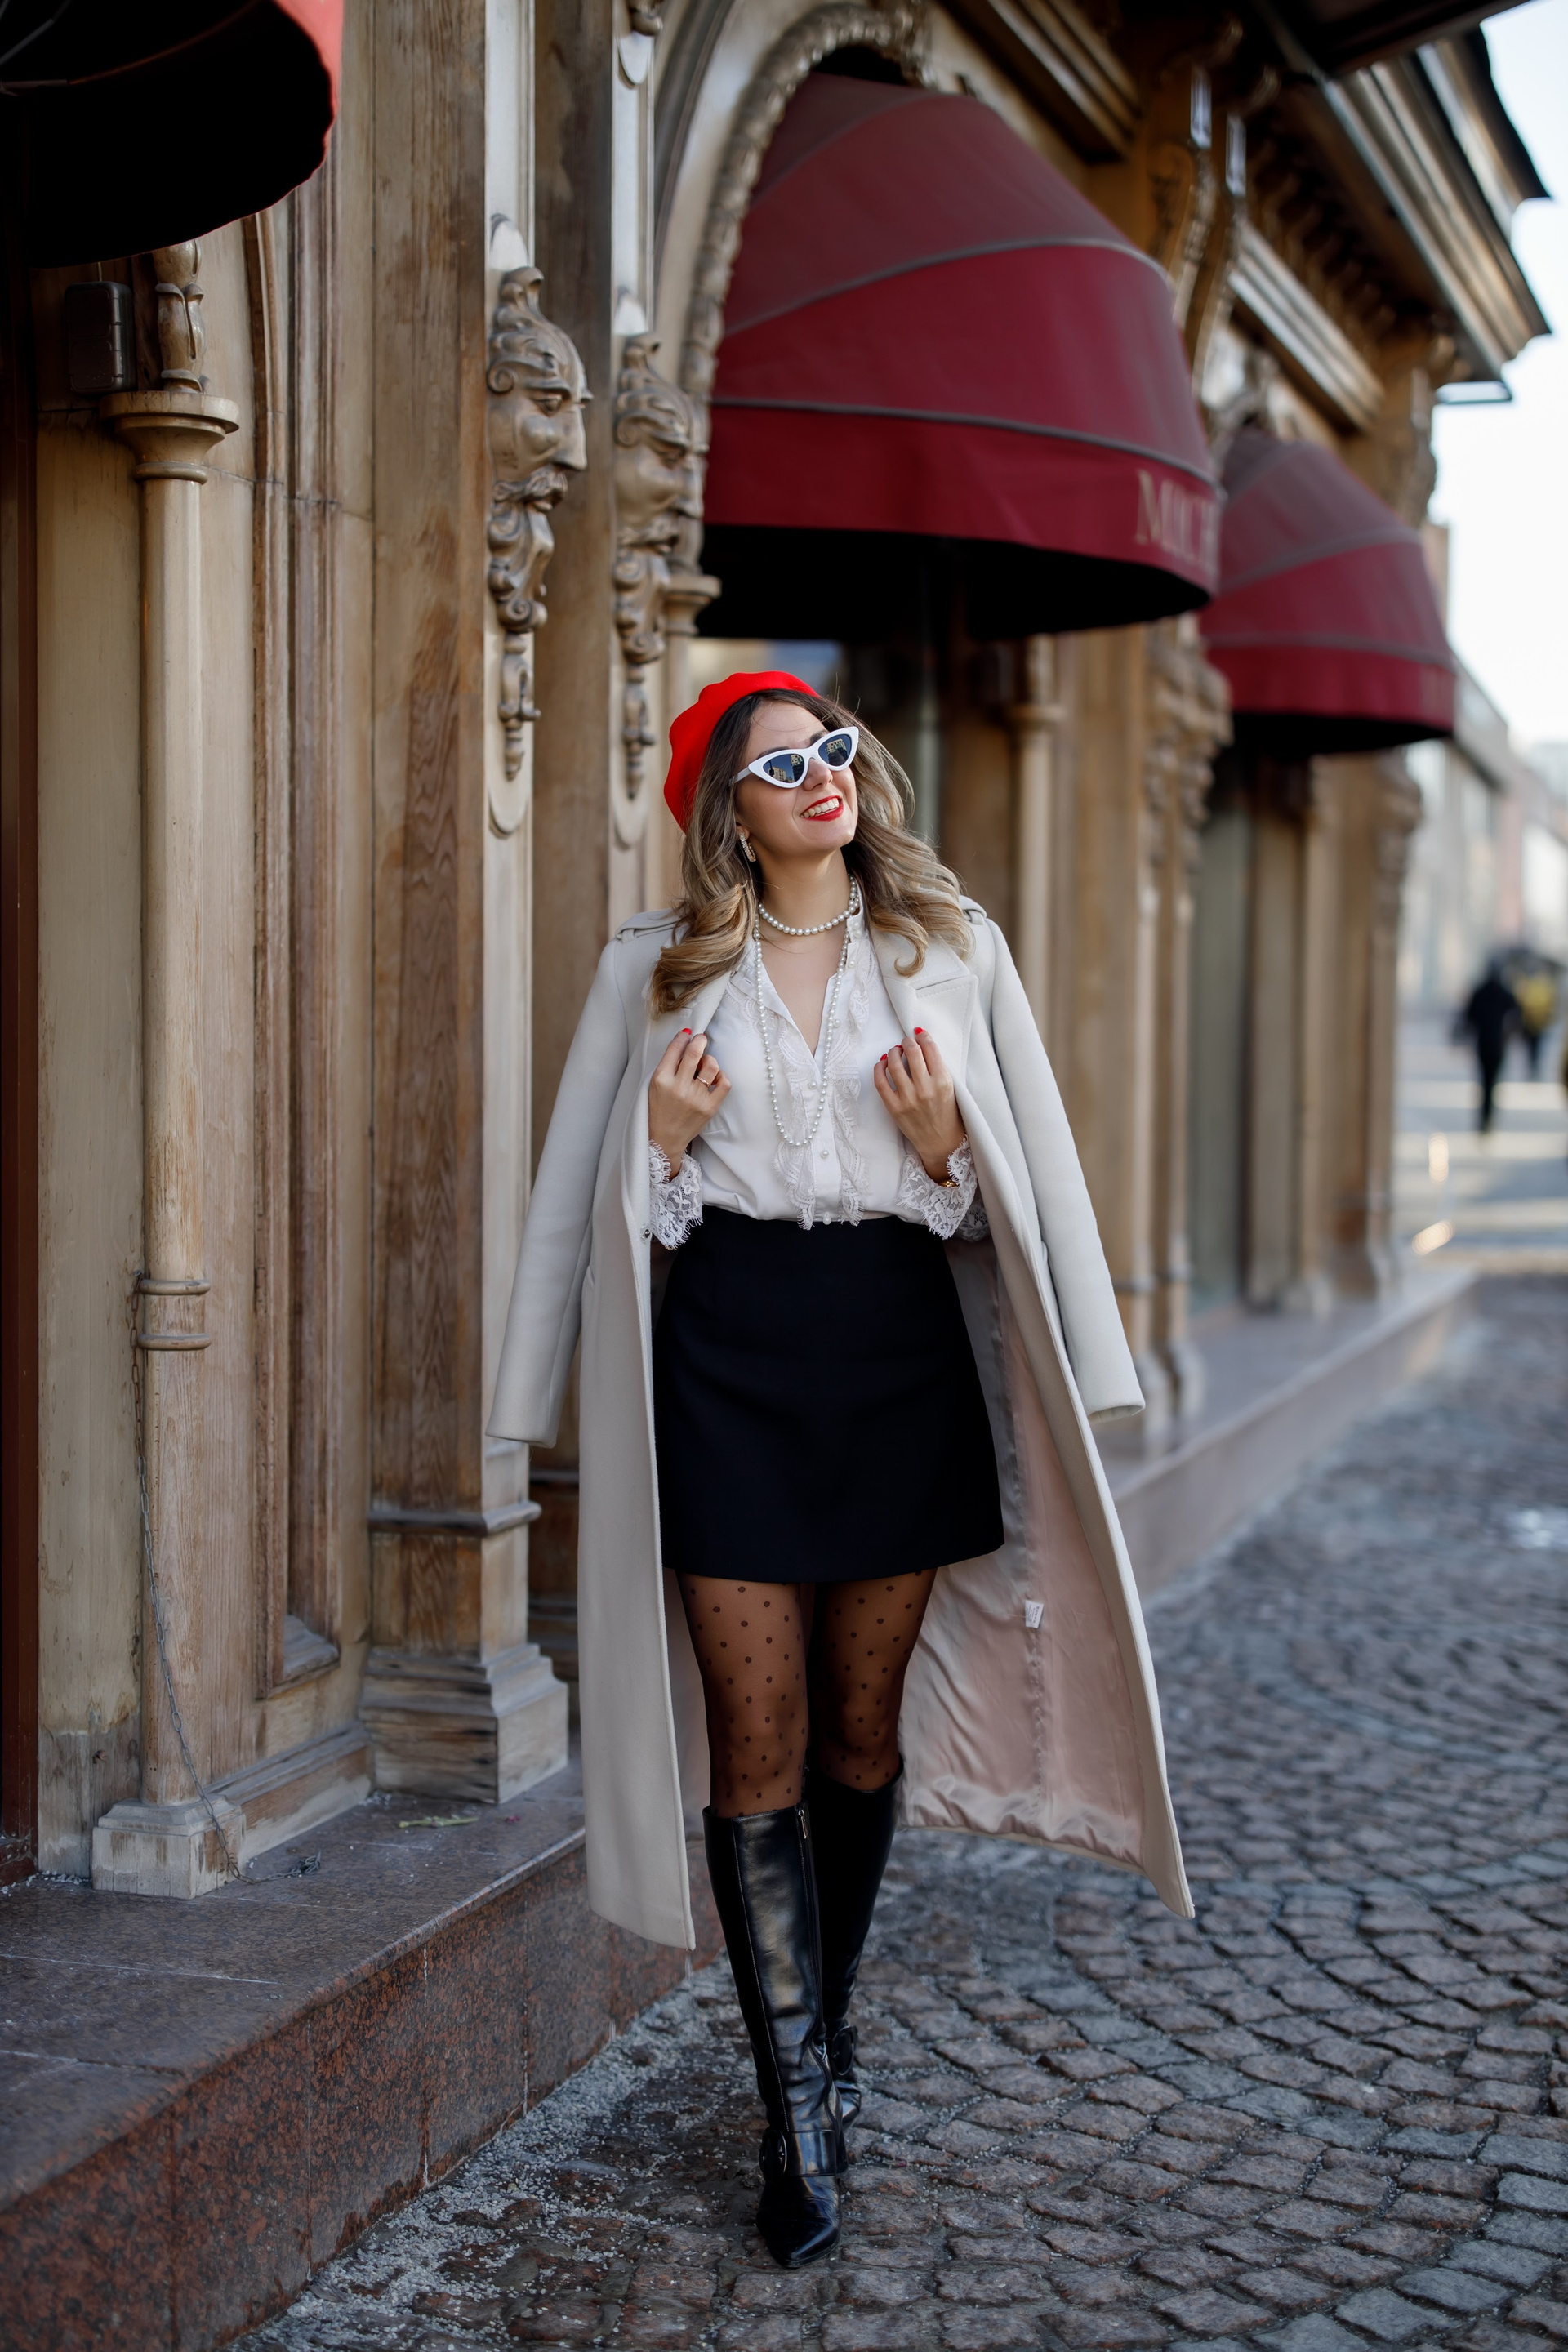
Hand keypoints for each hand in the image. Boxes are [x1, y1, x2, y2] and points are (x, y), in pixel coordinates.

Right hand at [648, 1028, 729, 1171]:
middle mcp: (678, 1087)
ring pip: (711, 1065)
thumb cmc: (658, 1109)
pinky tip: (714, 1078)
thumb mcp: (655, 1085)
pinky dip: (721, 1076)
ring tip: (705, 1063)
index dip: (684, 1037)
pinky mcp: (709, 1108)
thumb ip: (668, 1065)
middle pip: (695, 1052)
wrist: (664, 1138)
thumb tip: (685, 1041)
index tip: (688, 1034)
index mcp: (661, 1079)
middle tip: (701, 1039)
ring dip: (710, 1059)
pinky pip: (724, 1083)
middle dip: (700, 1040)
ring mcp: (695, 1098)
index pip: (675, 1049)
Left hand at [874, 1028, 964, 1181]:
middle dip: (907, 1042)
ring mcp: (908, 1099)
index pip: (930, 1048)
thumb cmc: (947, 1113)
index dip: (922, 1037)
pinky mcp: (894, 1108)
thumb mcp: (951, 1087)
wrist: (941, 1142)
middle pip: (912, 1052)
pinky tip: (883, 1064)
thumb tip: (921, 1042)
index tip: (918, 1034)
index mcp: (943, 1081)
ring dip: (893, 1052)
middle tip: (906, 1041)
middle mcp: (925, 1089)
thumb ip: (937, 1066)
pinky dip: (879, 1068)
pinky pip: (880, 1082)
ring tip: (895, 1051)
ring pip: (894, 1064)